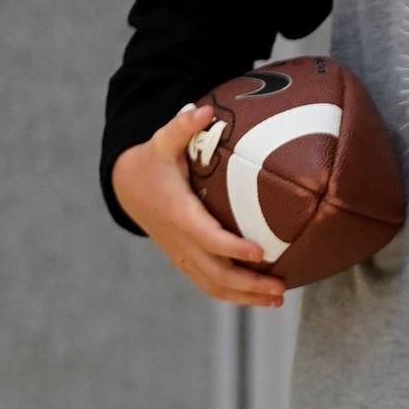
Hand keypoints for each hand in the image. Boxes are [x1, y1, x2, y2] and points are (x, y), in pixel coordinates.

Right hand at [110, 104, 287, 308]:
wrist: (127, 188)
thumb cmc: (152, 163)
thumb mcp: (162, 142)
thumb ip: (182, 128)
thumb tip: (205, 109)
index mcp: (178, 214)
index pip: (207, 236)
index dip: (232, 248)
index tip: (260, 252)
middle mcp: (181, 241)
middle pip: (216, 272)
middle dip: (248, 284)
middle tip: (281, 288)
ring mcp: (182, 256)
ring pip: (214, 285)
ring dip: (246, 297)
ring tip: (279, 299)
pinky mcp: (185, 262)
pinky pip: (210, 285)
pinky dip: (235, 296)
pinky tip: (262, 298)